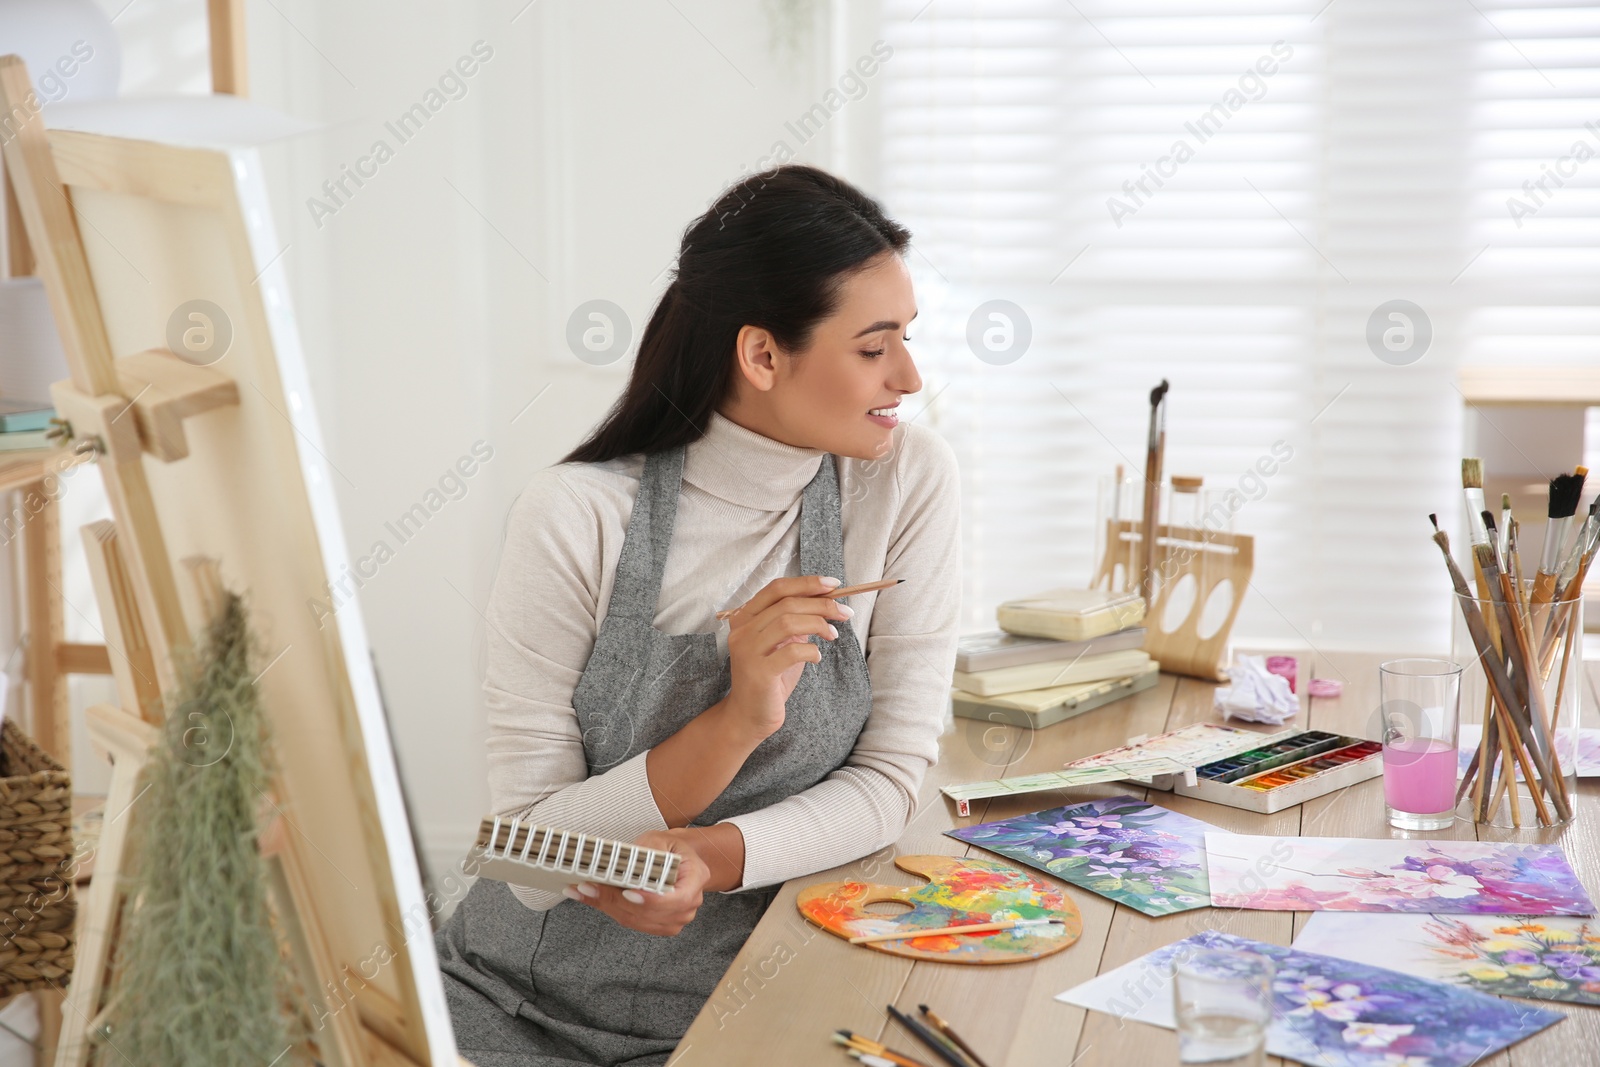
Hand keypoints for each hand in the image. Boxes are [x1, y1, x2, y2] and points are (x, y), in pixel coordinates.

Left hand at [562, 829, 710, 935]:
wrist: (677, 860)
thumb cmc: (669, 848)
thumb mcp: (660, 840)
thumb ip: (647, 852)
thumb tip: (625, 862)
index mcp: (696, 878)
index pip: (677, 898)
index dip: (652, 899)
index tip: (628, 893)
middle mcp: (690, 904)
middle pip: (651, 912)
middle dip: (616, 900)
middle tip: (589, 886)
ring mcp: (675, 919)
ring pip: (636, 919)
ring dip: (607, 906)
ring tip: (583, 890)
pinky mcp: (658, 925)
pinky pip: (631, 921)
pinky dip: (609, 909)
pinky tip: (590, 897)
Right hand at [722, 575, 852, 738]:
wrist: (749, 715)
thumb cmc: (770, 677)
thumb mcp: (783, 643)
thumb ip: (797, 621)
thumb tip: (827, 599)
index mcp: (745, 617)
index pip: (777, 588)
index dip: (807, 583)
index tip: (833, 584)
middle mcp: (742, 630)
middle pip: (787, 603)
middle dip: (822, 604)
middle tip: (844, 612)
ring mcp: (748, 651)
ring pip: (788, 622)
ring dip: (819, 624)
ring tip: (833, 635)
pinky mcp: (759, 672)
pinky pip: (792, 652)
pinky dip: (811, 651)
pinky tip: (817, 657)